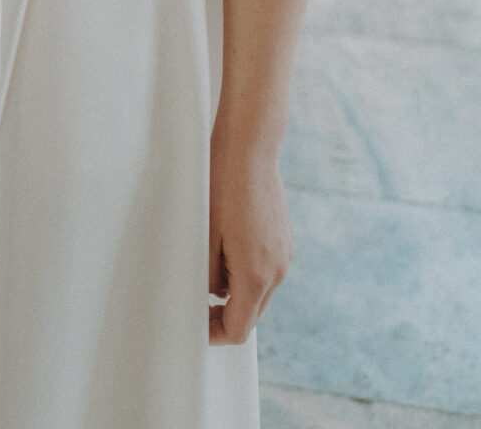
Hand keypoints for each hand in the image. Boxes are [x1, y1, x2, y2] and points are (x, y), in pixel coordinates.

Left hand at [207, 137, 290, 343]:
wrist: (250, 146)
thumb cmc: (222, 185)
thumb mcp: (206, 235)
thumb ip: (210, 275)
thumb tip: (214, 294)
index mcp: (256, 275)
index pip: (238, 328)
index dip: (214, 333)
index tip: (195, 325)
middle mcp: (277, 270)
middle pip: (251, 314)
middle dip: (224, 315)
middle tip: (196, 304)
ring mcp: (284, 254)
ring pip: (258, 292)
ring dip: (235, 292)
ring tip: (207, 268)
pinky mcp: (284, 239)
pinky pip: (265, 270)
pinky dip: (246, 272)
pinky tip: (225, 248)